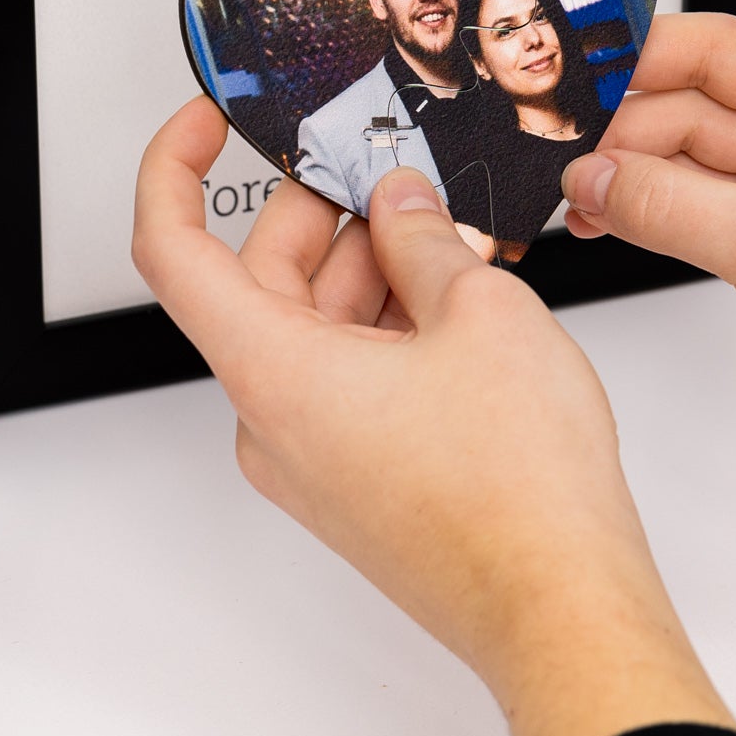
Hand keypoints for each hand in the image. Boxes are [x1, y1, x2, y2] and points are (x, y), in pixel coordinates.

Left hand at [134, 97, 733, 735]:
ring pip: (314, 326)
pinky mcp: (355, 479)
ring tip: (451, 233)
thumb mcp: (477, 311)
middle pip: (262, 281)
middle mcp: (272, 420)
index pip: (173, 251)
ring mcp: (313, 457)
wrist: (563, 611)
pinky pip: (347, 374)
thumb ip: (421, 235)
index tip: (209, 124)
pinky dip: (389, 323)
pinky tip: (458, 294)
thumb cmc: (519, 490)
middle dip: (326, 212)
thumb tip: (399, 203)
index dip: (177, 170)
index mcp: (272, 371)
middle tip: (393, 166)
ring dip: (371, 267)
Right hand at [563, 0, 735, 648]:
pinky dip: (648, 194)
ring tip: (568, 179)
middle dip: (631, 80)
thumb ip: (666, 202)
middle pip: (710, 59)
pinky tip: (598, 213)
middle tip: (554, 101)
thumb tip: (587, 174)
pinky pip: (697, 183)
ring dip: (631, 149)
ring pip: (694, 126)